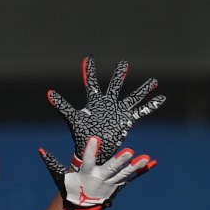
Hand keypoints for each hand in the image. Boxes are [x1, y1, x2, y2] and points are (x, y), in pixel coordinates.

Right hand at [42, 135, 155, 209]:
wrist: (82, 209)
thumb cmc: (71, 189)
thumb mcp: (60, 178)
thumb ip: (52, 163)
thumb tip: (40, 150)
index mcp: (86, 174)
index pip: (87, 161)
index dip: (90, 150)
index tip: (94, 139)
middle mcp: (100, 178)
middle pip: (111, 168)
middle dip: (120, 160)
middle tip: (129, 151)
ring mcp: (111, 183)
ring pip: (124, 173)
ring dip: (135, 166)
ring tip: (145, 157)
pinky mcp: (118, 184)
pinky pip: (131, 176)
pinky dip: (142, 170)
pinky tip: (152, 162)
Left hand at [45, 57, 163, 163]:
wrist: (94, 152)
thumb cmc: (82, 136)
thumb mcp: (73, 118)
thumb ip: (63, 105)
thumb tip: (49, 93)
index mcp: (95, 102)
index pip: (91, 83)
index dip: (89, 71)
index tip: (88, 58)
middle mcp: (108, 104)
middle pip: (115, 85)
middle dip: (119, 75)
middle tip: (124, 63)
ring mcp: (119, 111)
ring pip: (133, 96)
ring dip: (143, 89)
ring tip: (154, 81)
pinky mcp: (127, 120)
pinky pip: (141, 111)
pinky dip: (151, 105)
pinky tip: (161, 99)